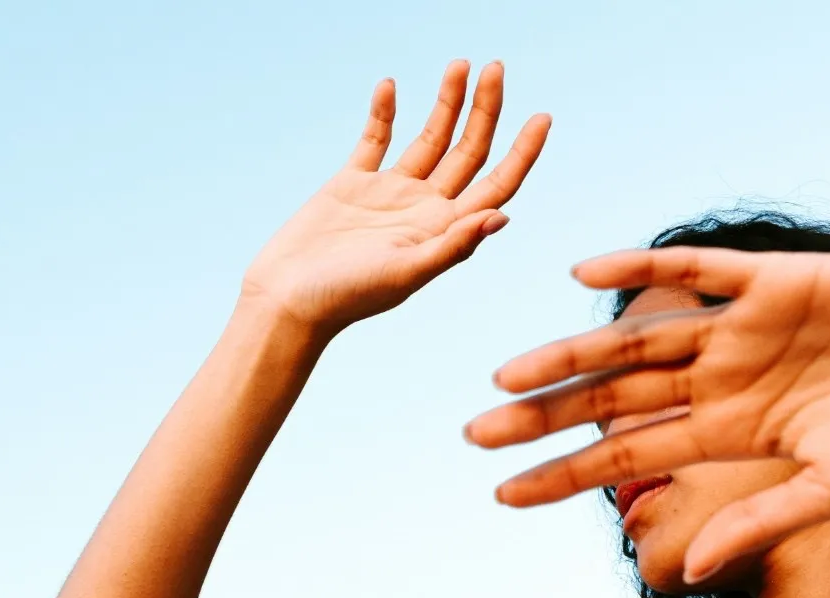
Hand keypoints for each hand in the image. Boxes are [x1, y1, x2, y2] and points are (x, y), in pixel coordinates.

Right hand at [241, 59, 549, 332]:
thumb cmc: (348, 297)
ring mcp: (392, 194)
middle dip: (485, 110)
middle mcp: (426, 208)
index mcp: (446, 229)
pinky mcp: (353, 184)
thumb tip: (503, 216)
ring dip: (446, 102)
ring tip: (459, 64)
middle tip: (496, 68)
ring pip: (430, 138)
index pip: (497, 183)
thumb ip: (454, 245)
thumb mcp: (408, 271)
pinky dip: (384, 113)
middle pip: (469, 150)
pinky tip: (391, 85)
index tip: (542, 116)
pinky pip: (375, 139)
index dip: (523, 152)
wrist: (287, 300)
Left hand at [466, 247, 829, 580]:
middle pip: (616, 398)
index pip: (630, 454)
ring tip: (508, 374)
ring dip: (572, 353)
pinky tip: (581, 275)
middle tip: (474, 433)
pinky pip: (696, 269)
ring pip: (638, 339)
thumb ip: (757, 521)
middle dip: (547, 418)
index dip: (566, 473)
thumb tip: (683, 571)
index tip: (502, 492)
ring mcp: (743, 328)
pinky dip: (642, 266)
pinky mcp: (772, 279)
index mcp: (733, 434)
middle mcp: (724, 380)